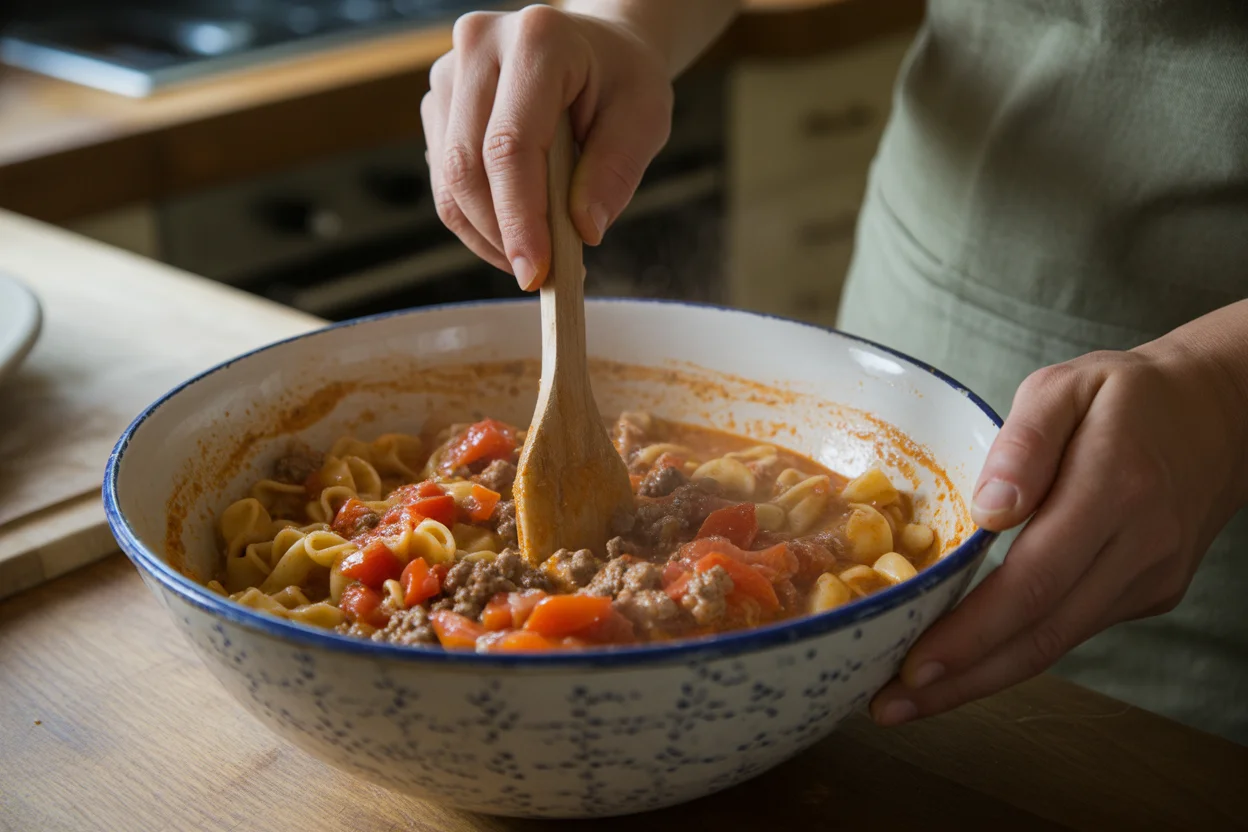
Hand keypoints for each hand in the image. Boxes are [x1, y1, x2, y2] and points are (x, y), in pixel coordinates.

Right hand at [421, 5, 673, 288]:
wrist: (597, 51)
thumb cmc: (623, 81)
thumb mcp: (645, 119)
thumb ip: (616, 171)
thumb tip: (584, 231)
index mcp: (537, 39)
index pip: (511, 145)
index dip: (518, 217)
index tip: (534, 272)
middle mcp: (479, 45)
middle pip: (467, 166)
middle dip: (500, 235)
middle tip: (540, 276)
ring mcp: (449, 72)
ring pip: (448, 179)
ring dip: (487, 234)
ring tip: (537, 253)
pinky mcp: (439, 101)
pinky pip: (444, 179)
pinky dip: (478, 218)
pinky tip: (516, 227)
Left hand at [871, 334, 1247, 725]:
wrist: (1223, 414)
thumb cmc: (1128, 395)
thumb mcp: (1067, 387)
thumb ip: (1025, 443)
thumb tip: (989, 509)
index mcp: (1113, 490)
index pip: (1032, 582)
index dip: (971, 633)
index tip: (914, 665)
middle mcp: (1139, 547)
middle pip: (1042, 634)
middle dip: (961, 680)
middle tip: (890, 707)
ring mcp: (1150, 578)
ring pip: (1057, 645)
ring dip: (982, 679)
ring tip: (911, 699)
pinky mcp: (1149, 593)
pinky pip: (1072, 629)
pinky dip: (1015, 652)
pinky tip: (964, 661)